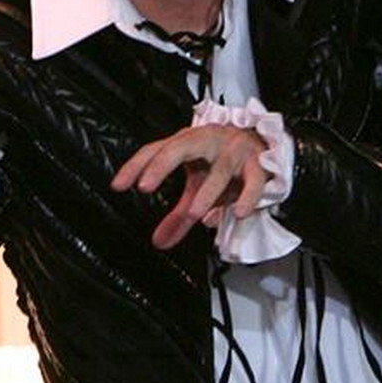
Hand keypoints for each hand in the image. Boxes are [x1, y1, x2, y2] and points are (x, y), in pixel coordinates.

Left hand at [111, 124, 269, 249]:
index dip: (135, 166)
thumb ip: (178, 215)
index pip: (155, 149)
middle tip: (144, 185)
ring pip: (220, 168)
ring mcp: (233, 150)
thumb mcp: (198, 186)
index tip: (118, 185)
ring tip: (194, 213)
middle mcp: (207, 141)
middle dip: (161, 164)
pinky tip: (238, 213)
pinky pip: (253, 180)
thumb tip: (159, 241)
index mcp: (187, 143)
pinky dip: (247, 197)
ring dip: (206, 192)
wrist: (263, 145)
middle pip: (180, 146)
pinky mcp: (257, 164)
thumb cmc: (223, 162)